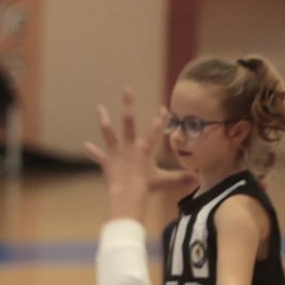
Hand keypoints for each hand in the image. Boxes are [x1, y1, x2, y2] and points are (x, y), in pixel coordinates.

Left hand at [84, 88, 166, 219]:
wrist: (127, 194)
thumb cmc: (146, 187)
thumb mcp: (164, 181)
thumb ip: (179, 178)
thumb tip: (198, 180)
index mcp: (145, 149)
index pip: (156, 130)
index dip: (161, 118)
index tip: (162, 107)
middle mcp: (130, 147)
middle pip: (129, 122)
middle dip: (129, 105)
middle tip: (127, 89)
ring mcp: (117, 153)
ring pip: (109, 133)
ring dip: (104, 120)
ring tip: (100, 107)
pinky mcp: (107, 162)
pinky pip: (98, 155)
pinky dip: (93, 151)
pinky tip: (86, 145)